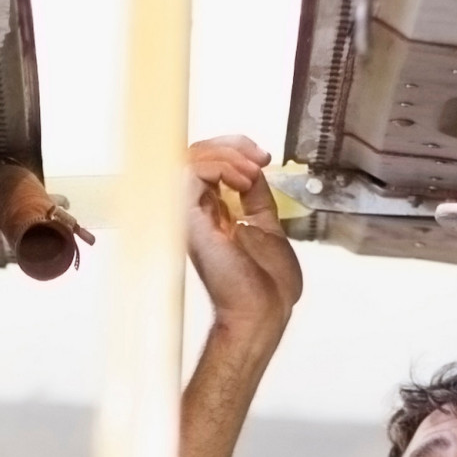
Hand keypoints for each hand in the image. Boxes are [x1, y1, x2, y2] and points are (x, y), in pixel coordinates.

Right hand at [183, 134, 302, 345]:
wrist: (262, 310)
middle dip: (231, 146)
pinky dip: (220, 166)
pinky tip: (242, 182)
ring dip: (228, 155)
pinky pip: (191, 171)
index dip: (234, 150)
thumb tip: (255, 171)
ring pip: (190, 157)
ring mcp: (190, 215)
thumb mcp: (268, 226)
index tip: (263, 157)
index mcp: (212, 216)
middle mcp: (197, 214)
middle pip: (194, 155)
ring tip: (251, 174)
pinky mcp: (189, 218)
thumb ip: (257, 199)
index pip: (206, 166)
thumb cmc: (266, 289)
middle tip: (259, 159)